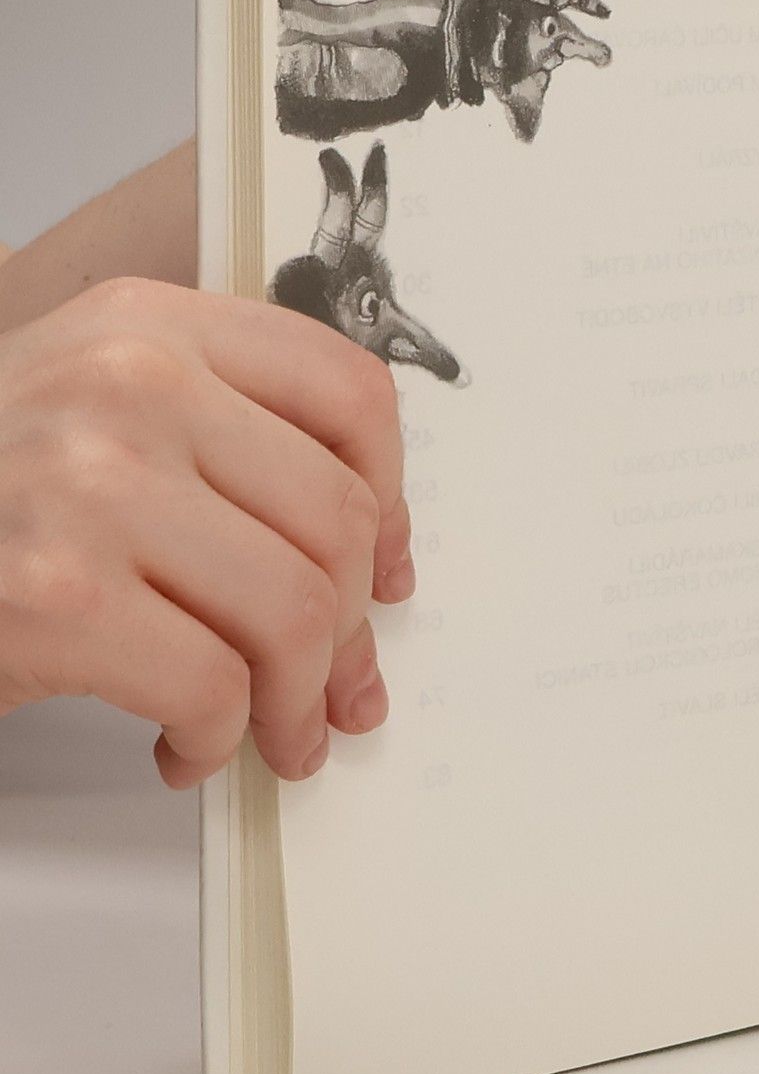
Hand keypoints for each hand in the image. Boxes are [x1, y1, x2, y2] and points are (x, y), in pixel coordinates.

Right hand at [0, 279, 413, 786]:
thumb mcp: (92, 421)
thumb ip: (224, 447)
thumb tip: (372, 565)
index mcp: (148, 327)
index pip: (349, 390)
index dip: (391, 501)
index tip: (385, 572)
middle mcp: (126, 383)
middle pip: (335, 517)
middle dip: (348, 632)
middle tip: (333, 690)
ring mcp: (86, 482)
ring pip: (295, 607)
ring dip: (297, 699)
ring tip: (274, 732)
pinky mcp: (52, 592)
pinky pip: (214, 683)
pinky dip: (218, 737)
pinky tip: (186, 747)